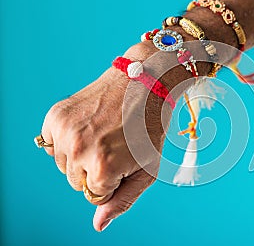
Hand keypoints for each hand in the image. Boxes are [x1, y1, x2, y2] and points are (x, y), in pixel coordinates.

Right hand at [41, 43, 168, 231]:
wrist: (143, 82)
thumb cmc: (150, 127)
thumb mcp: (147, 167)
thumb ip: (123, 199)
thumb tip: (98, 224)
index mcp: (103, 167)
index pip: (96, 195)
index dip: (113, 179)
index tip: (125, 158)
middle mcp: (78, 150)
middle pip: (77, 182)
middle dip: (95, 170)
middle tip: (115, 144)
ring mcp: (64, 131)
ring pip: (63, 165)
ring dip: (80, 156)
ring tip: (102, 134)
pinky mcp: (55, 116)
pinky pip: (51, 145)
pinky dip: (66, 141)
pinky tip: (88, 126)